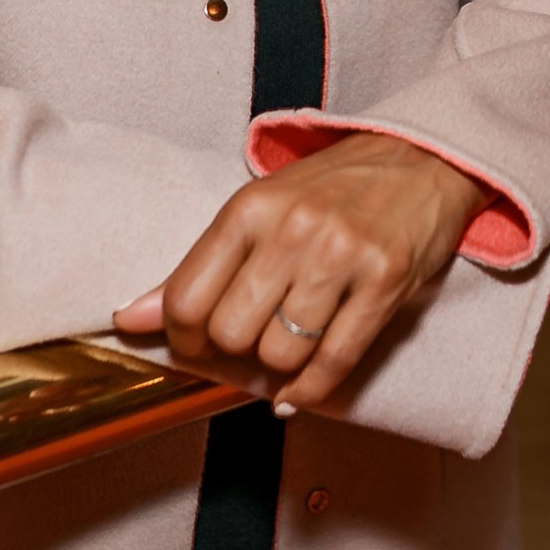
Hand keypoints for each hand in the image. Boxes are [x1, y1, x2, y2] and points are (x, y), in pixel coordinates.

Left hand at [113, 132, 484, 413]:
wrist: (421, 158)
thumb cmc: (333, 188)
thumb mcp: (260, 209)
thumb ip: (199, 267)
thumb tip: (129, 319)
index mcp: (250, 207)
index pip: (187, 299)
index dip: (183, 338)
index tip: (197, 341)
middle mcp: (292, 229)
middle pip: (231, 333)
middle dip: (235, 350)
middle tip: (252, 339)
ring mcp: (340, 256)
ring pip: (280, 352)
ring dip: (279, 365)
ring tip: (288, 346)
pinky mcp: (385, 282)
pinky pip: (333, 362)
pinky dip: (311, 390)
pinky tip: (300, 389)